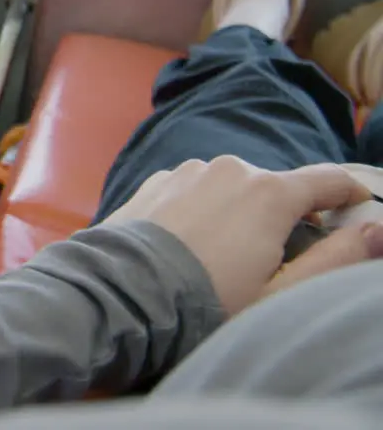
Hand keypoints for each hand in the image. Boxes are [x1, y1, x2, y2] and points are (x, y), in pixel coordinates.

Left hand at [103, 155, 382, 314]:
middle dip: (285, 216)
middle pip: (275, 188)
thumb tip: (376, 228)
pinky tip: (190, 247)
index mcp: (270, 193)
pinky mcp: (153, 184)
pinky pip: (193, 192)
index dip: (348, 195)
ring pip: (231, 189)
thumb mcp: (281, 295)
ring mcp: (186, 173)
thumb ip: (336, 259)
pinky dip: (202, 212)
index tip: (357, 208)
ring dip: (239, 213)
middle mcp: (229, 170)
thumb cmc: (206, 304)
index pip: (327, 180)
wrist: (118, 298)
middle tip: (278, 260)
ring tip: (226, 259)